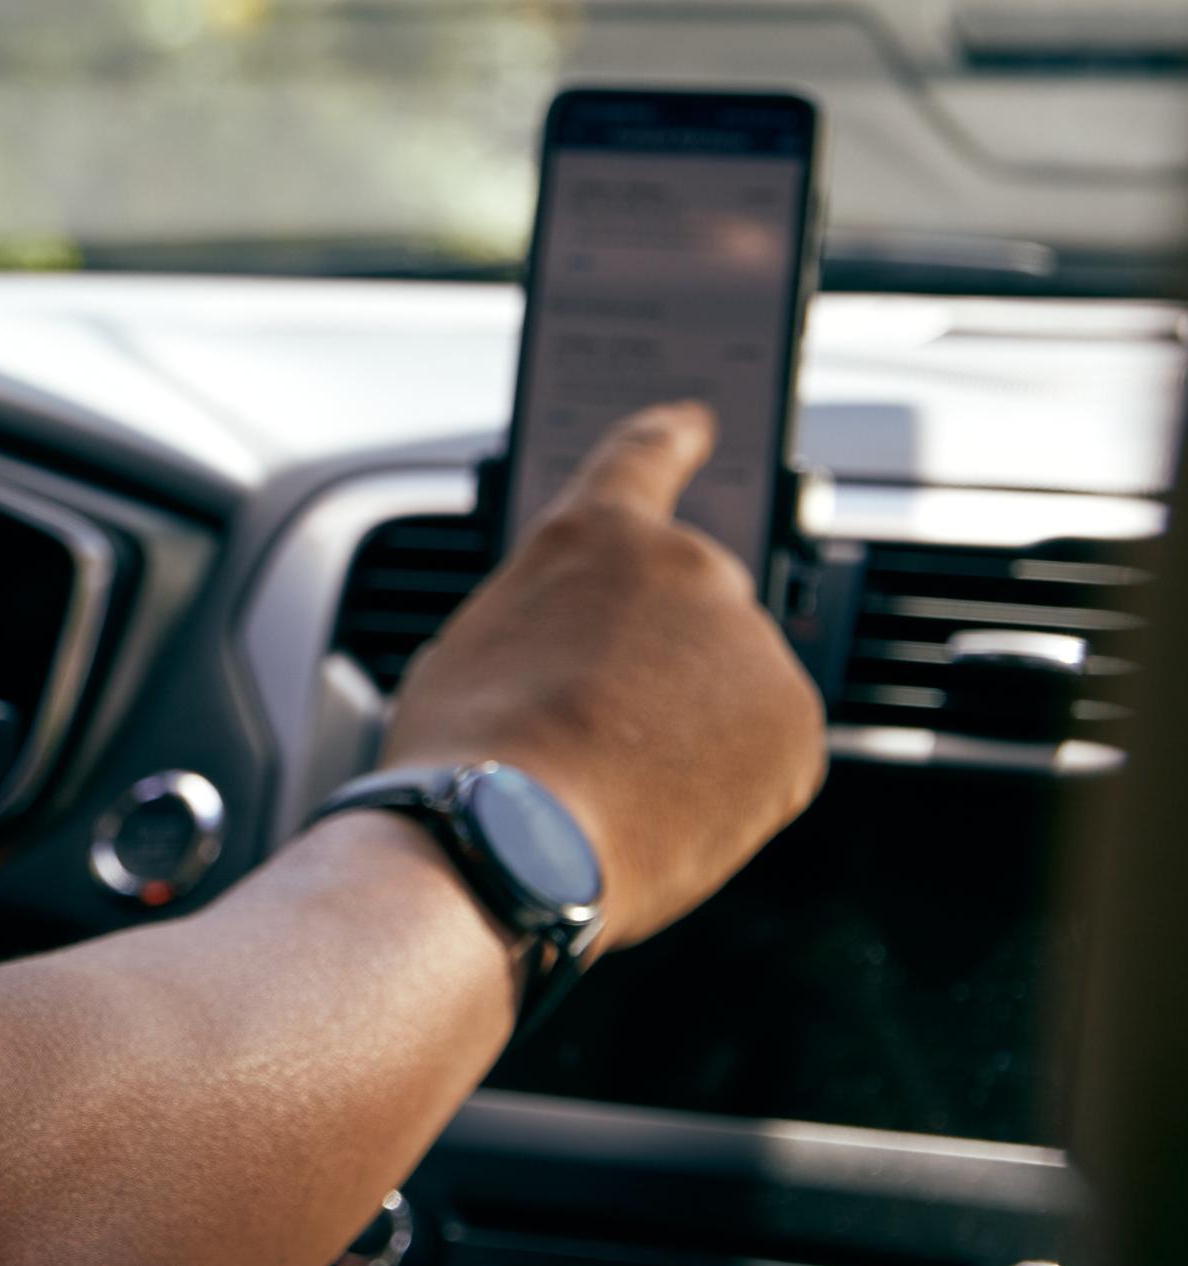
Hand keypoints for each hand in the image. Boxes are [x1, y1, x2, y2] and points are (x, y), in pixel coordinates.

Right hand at [379, 403, 826, 946]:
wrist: (510, 841)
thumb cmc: (470, 752)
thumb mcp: (480, 642)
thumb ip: (553, 615)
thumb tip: (584, 649)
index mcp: (593, 536)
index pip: (642, 459)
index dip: (670, 436)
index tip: (695, 423)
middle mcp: (687, 568)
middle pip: (689, 605)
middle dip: (659, 658)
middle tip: (598, 725)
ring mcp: (749, 645)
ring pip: (729, 682)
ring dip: (694, 720)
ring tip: (619, 778)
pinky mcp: (796, 724)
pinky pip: (767, 747)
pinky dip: (731, 776)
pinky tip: (665, 806)